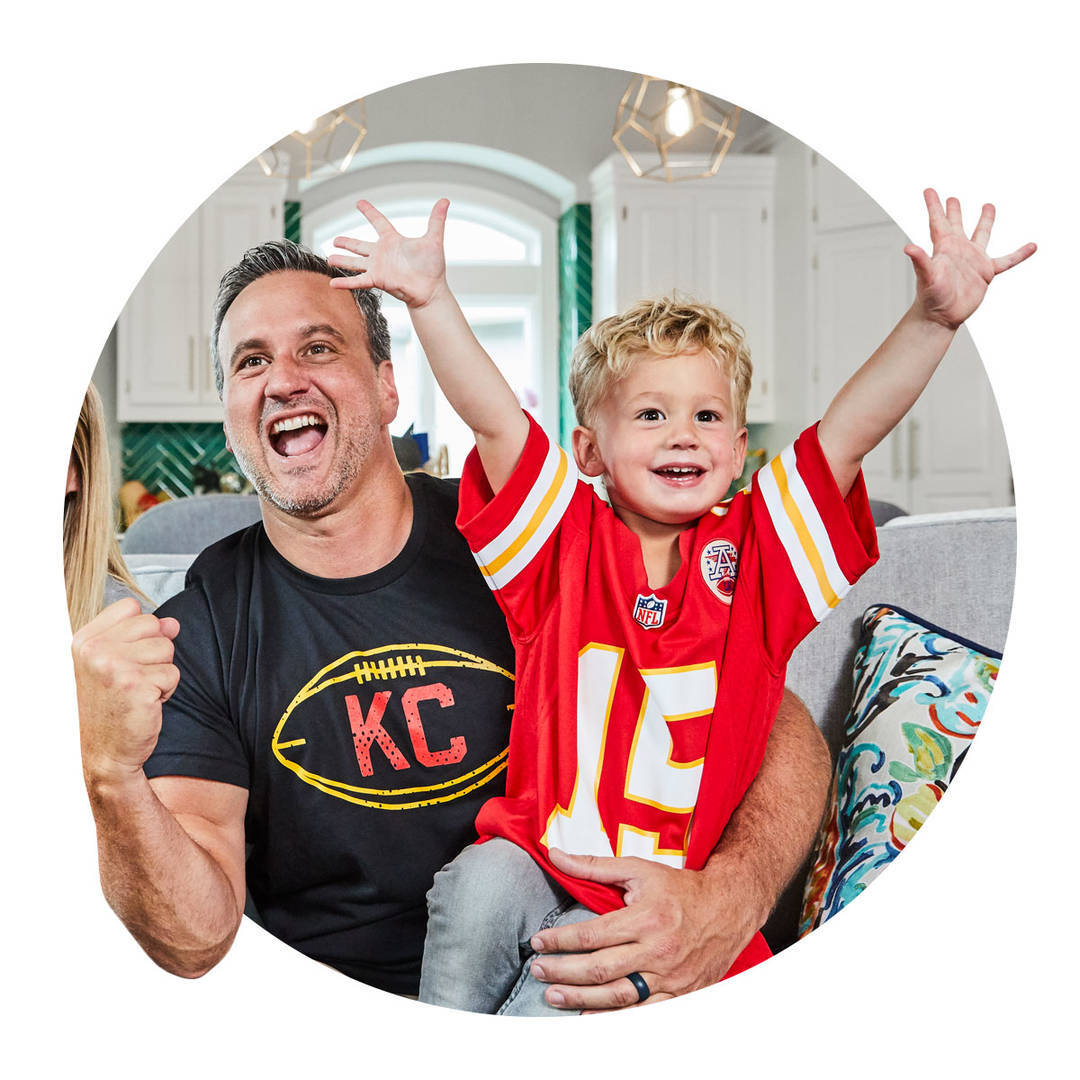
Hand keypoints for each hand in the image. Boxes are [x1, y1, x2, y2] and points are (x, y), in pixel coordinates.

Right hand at [72, 598, 180, 787]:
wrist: (101, 753)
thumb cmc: (106, 708)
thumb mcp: (113, 665)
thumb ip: (140, 637)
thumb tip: (173, 623)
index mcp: (84, 641)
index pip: (130, 607)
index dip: (140, 631)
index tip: (126, 657)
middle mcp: (96, 651)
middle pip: (153, 626)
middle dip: (153, 653)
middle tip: (132, 680)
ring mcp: (115, 667)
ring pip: (167, 649)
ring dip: (160, 673)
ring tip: (137, 692)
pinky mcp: (137, 686)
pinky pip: (173, 674)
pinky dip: (166, 691)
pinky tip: (144, 704)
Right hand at [328, 198, 449, 307]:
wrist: (431, 290)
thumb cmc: (433, 267)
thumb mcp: (433, 240)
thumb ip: (436, 220)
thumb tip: (445, 200)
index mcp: (393, 240)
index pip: (379, 222)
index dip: (369, 212)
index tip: (359, 203)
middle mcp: (383, 253)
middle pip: (360, 244)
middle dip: (348, 242)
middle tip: (335, 239)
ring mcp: (378, 267)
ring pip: (355, 262)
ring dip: (342, 260)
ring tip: (329, 258)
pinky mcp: (377, 280)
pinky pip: (358, 280)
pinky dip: (345, 282)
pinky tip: (332, 283)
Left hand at [527, 848, 762, 1011]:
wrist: (729, 906)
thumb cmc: (680, 888)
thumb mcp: (638, 869)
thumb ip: (594, 866)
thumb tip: (556, 856)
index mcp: (646, 918)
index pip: (592, 934)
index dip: (561, 940)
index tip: (539, 942)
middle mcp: (658, 951)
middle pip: (600, 969)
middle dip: (563, 971)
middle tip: (539, 970)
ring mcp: (670, 977)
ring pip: (619, 996)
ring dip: (581, 999)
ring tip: (554, 996)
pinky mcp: (681, 994)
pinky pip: (645, 1013)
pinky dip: (616, 1019)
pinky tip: (591, 1017)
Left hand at [906, 188, 1035, 329]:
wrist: (942, 317)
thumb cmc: (930, 298)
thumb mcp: (927, 277)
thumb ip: (921, 261)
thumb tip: (908, 247)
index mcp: (944, 247)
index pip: (938, 221)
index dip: (934, 205)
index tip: (928, 190)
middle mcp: (958, 250)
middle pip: (956, 224)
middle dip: (954, 211)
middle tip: (952, 198)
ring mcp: (973, 260)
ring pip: (981, 235)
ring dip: (985, 221)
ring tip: (988, 206)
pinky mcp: (985, 273)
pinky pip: (1006, 260)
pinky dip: (1019, 254)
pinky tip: (1032, 246)